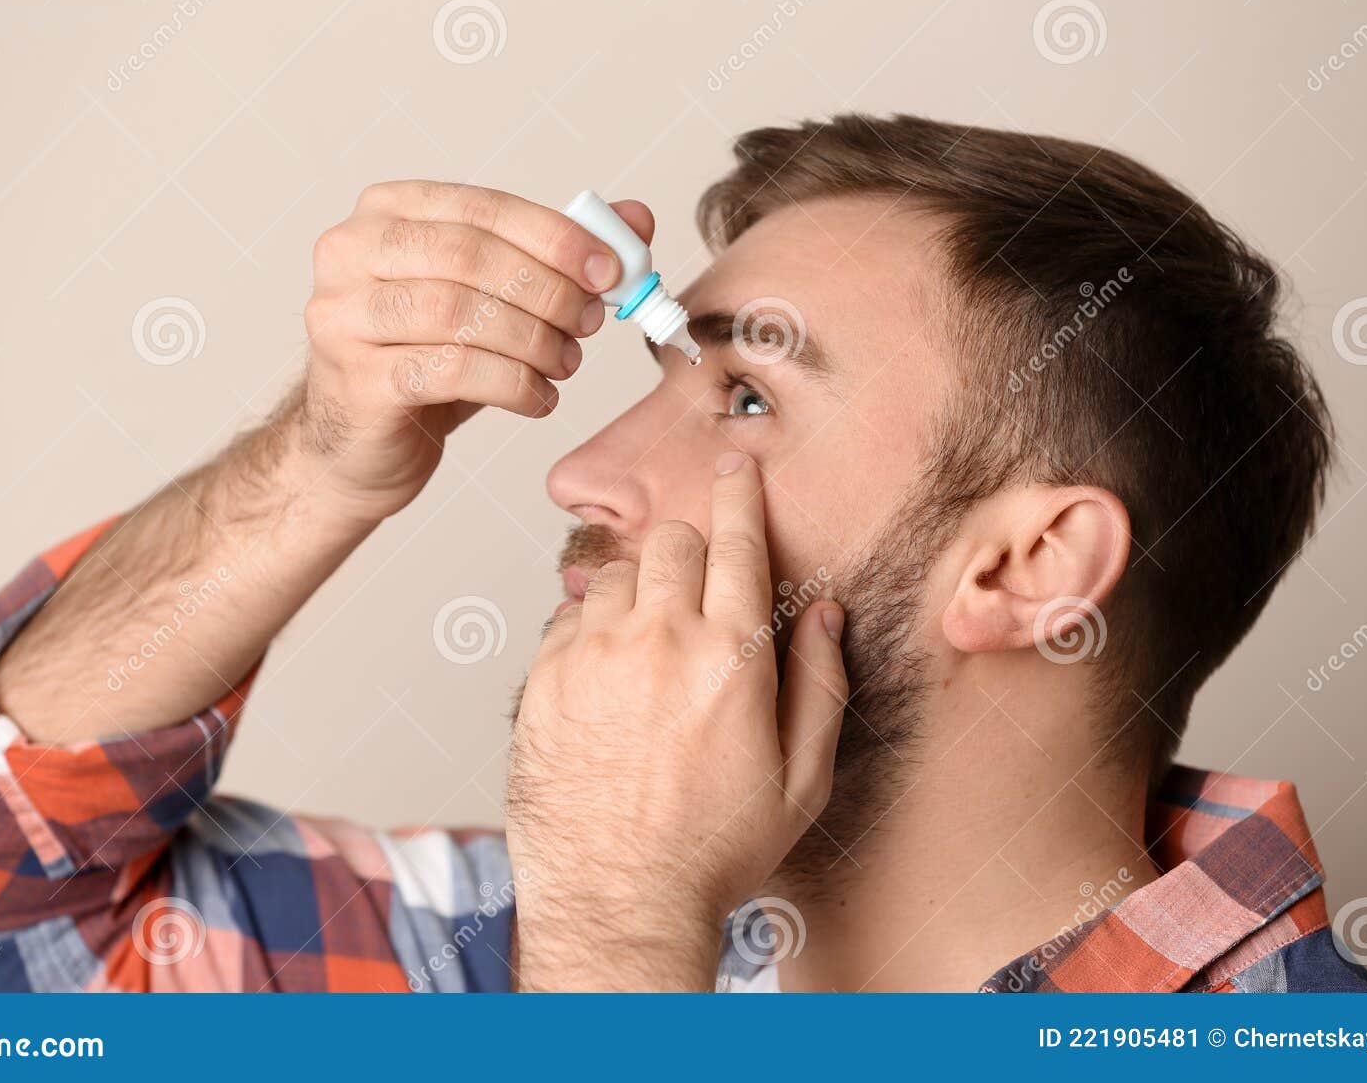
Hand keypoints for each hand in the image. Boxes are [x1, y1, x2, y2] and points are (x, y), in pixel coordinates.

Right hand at [295, 180, 653, 521]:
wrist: (361, 443)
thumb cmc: (427, 359)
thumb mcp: (492, 298)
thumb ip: (557, 253)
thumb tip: (634, 220)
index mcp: (387, 212)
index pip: (483, 206)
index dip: (555, 236)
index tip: (610, 269)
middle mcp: (351, 253)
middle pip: (468, 255)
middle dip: (547, 289)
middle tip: (590, 320)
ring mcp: (343, 316)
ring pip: (457, 312)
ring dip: (532, 339)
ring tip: (566, 362)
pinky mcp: (356, 380)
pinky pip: (450, 371)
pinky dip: (511, 384)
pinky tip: (539, 398)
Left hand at [506, 452, 849, 990]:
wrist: (615, 899)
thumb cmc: (711, 850)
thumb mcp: (802, 780)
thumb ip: (820, 683)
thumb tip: (824, 612)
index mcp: (731, 657)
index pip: (736, 541)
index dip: (738, 494)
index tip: (734, 468)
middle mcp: (657, 640)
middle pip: (671, 540)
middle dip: (690, 548)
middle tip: (698, 589)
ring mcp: (591, 655)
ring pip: (615, 571)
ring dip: (639, 589)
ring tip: (652, 647)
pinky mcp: (542, 679)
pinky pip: (567, 615)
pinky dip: (591, 626)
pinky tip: (609, 675)